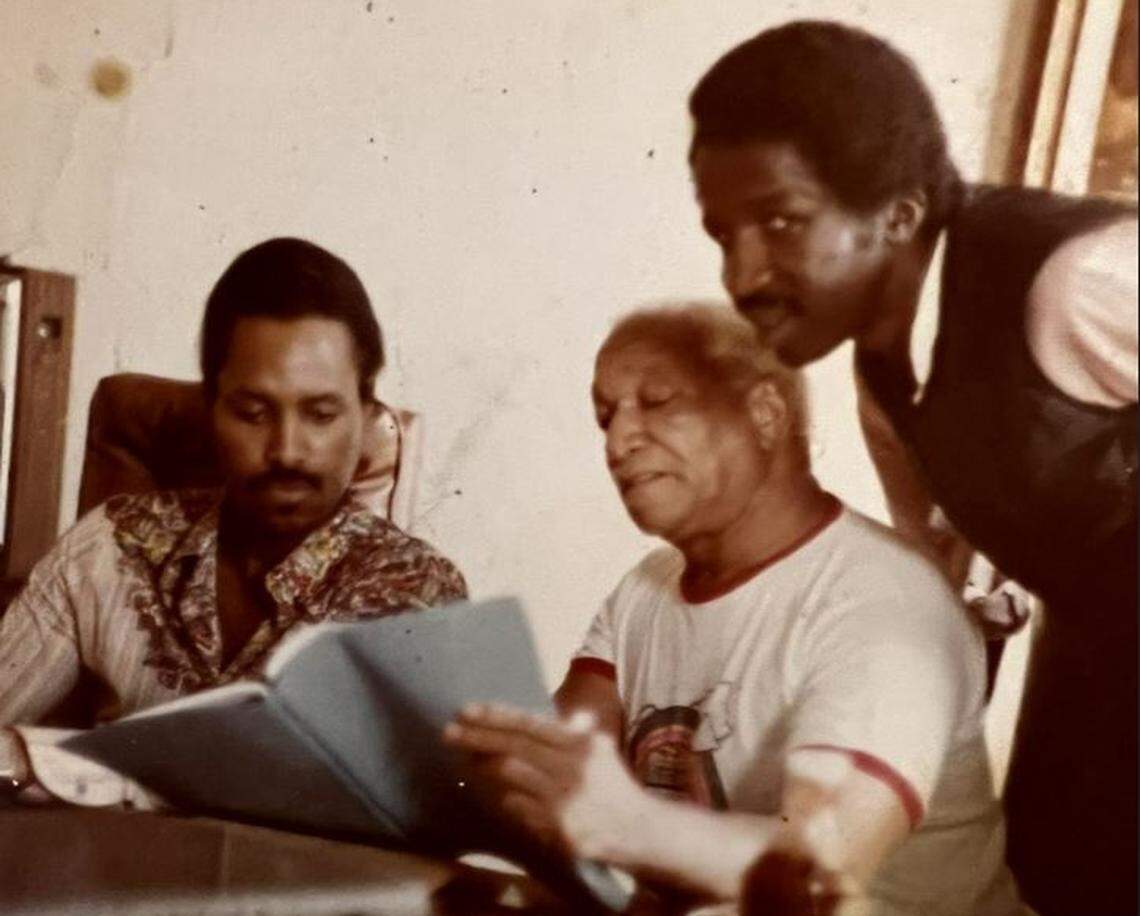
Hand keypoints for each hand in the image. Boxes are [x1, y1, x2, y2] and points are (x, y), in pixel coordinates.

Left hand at [444, 703, 647, 862]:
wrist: (637, 829)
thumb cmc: (613, 786)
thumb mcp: (602, 751)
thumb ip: (582, 732)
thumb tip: (573, 716)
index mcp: (577, 744)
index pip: (528, 724)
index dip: (496, 716)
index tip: (467, 710)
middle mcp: (570, 767)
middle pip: (514, 747)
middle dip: (477, 738)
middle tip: (449, 731)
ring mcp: (563, 798)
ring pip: (511, 776)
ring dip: (484, 767)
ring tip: (465, 758)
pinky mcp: (559, 827)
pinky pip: (519, 808)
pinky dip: (505, 799)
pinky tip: (496, 793)